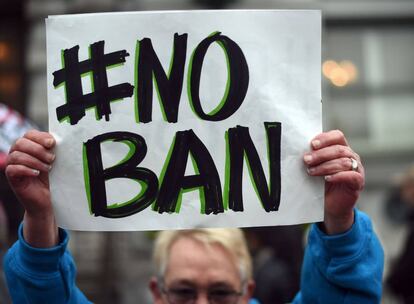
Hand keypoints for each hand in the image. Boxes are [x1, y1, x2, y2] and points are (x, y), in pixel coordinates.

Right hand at [5, 130, 57, 246]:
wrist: (49, 199)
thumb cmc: (53, 178)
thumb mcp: (55, 162)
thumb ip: (54, 150)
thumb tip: (59, 140)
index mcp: (30, 146)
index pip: (29, 134)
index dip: (40, 137)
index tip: (52, 143)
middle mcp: (18, 153)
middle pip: (20, 142)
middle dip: (38, 149)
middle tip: (52, 159)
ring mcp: (13, 165)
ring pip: (16, 155)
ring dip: (34, 160)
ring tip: (48, 168)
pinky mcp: (12, 178)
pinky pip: (12, 169)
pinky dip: (26, 169)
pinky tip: (37, 173)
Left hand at [304, 130, 364, 234]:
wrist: (330, 205)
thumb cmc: (321, 184)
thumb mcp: (316, 167)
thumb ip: (313, 157)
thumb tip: (299, 149)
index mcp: (341, 148)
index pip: (337, 136)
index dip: (325, 138)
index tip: (312, 144)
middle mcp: (351, 156)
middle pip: (338, 149)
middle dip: (320, 154)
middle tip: (306, 160)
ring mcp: (357, 169)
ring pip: (343, 162)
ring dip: (325, 166)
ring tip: (311, 171)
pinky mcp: (358, 182)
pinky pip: (351, 175)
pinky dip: (338, 176)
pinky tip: (326, 179)